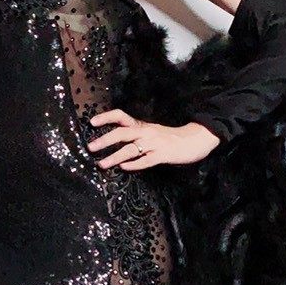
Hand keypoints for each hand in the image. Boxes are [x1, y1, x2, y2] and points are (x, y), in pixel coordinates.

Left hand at [87, 109, 219, 168]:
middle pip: (121, 133)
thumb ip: (135, 135)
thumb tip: (115, 141)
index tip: (92, 122)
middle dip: (104, 140)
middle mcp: (146, 132)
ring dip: (115, 157)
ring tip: (102, 164)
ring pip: (131, 149)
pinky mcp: (162, 155)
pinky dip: (134, 164)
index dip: (106, 118)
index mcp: (141, 125)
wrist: (195, 139)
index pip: (121, 116)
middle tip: (91, 147)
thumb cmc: (170, 138)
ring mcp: (154, 144)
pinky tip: (124, 168)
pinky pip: (145, 160)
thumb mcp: (151, 132)